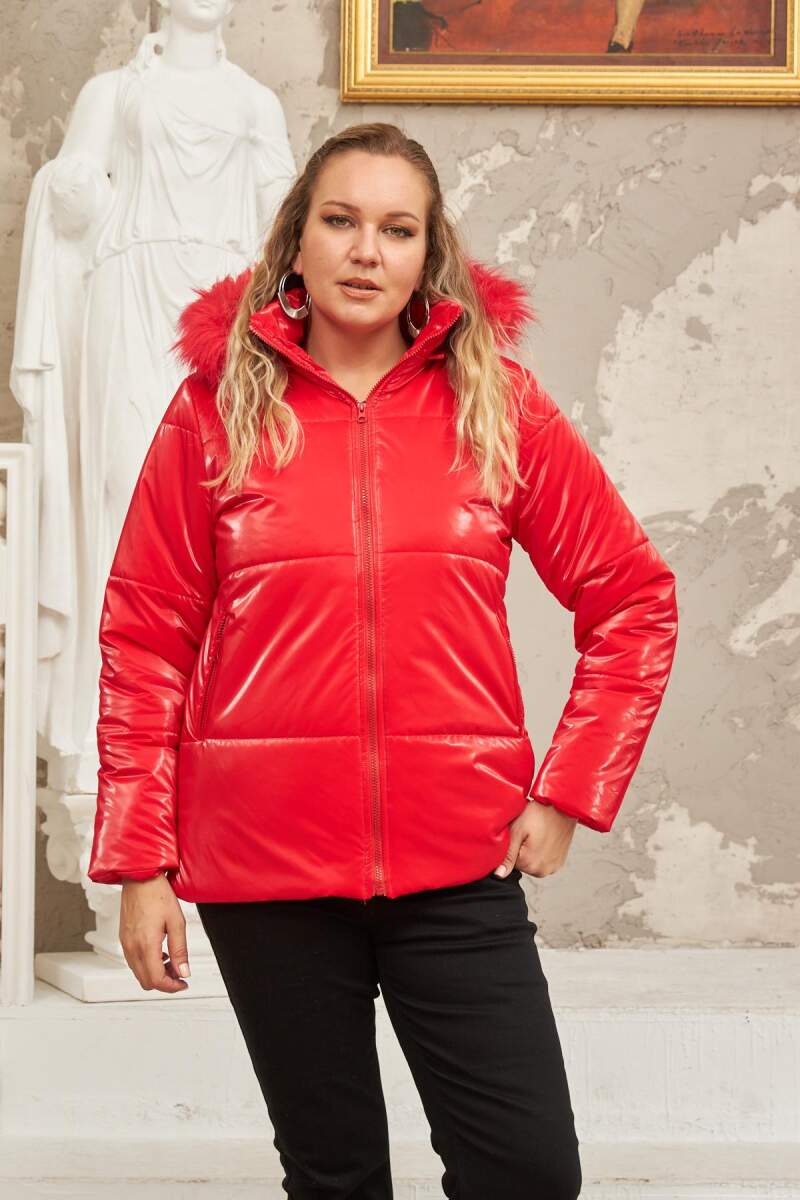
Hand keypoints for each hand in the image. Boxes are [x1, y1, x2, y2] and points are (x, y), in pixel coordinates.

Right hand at [119, 874, 190, 992]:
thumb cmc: (158, 894)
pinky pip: (133, 961)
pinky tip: (160, 953)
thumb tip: (184, 972)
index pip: (156, 979)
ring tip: (172, 961)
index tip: (183, 983)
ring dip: (155, 974)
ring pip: (139, 973)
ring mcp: (125, 943)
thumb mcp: (176, 922)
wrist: (140, 877)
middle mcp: (132, 947)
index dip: (172, 987)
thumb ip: (180, 950)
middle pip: (146, 981)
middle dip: (165, 982)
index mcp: (146, 944)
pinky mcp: (124, 938)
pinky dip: (147, 964)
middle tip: (180, 973)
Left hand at [494, 798, 576, 878]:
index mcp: (530, 864)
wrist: (563, 806)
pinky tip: (544, 838)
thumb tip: (499, 874)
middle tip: (529, 833)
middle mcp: (543, 870)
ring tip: (537, 834)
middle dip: (521, 849)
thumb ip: (507, 855)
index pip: (510, 862)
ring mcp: (553, 867)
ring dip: (531, 851)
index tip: (519, 834)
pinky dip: (542, 851)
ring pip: (532, 863)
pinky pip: (543, 861)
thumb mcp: (517, 830)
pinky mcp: (559, 862)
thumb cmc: (540, 813)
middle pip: (521, 864)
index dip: (512, 846)